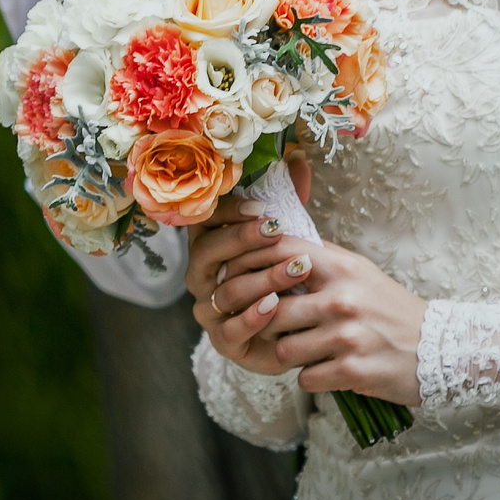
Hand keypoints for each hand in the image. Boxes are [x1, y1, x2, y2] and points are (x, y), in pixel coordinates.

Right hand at [187, 155, 315, 375]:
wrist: (295, 327)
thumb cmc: (284, 274)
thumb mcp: (287, 236)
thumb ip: (290, 199)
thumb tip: (298, 158)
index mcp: (210, 244)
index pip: (204, 220)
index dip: (228, 211)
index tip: (262, 207)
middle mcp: (201, 275)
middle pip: (209, 251)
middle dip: (244, 239)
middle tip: (280, 231)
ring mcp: (209, 309)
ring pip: (226, 289)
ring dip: (263, 276)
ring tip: (297, 267)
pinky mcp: (223, 341)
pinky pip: (231, 328)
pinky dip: (253, 317)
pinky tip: (275, 305)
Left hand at [250, 242, 428, 406]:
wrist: (438, 349)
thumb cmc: (391, 309)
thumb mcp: (360, 271)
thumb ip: (321, 258)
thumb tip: (274, 241)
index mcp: (341, 268)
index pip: (278, 251)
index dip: (252, 263)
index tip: (245, 277)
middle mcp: (341, 299)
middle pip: (271, 310)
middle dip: (272, 325)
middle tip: (284, 330)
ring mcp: (346, 337)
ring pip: (284, 350)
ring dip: (293, 356)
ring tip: (311, 351)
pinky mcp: (352, 372)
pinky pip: (305, 379)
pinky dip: (313, 378)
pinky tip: (330, 369)